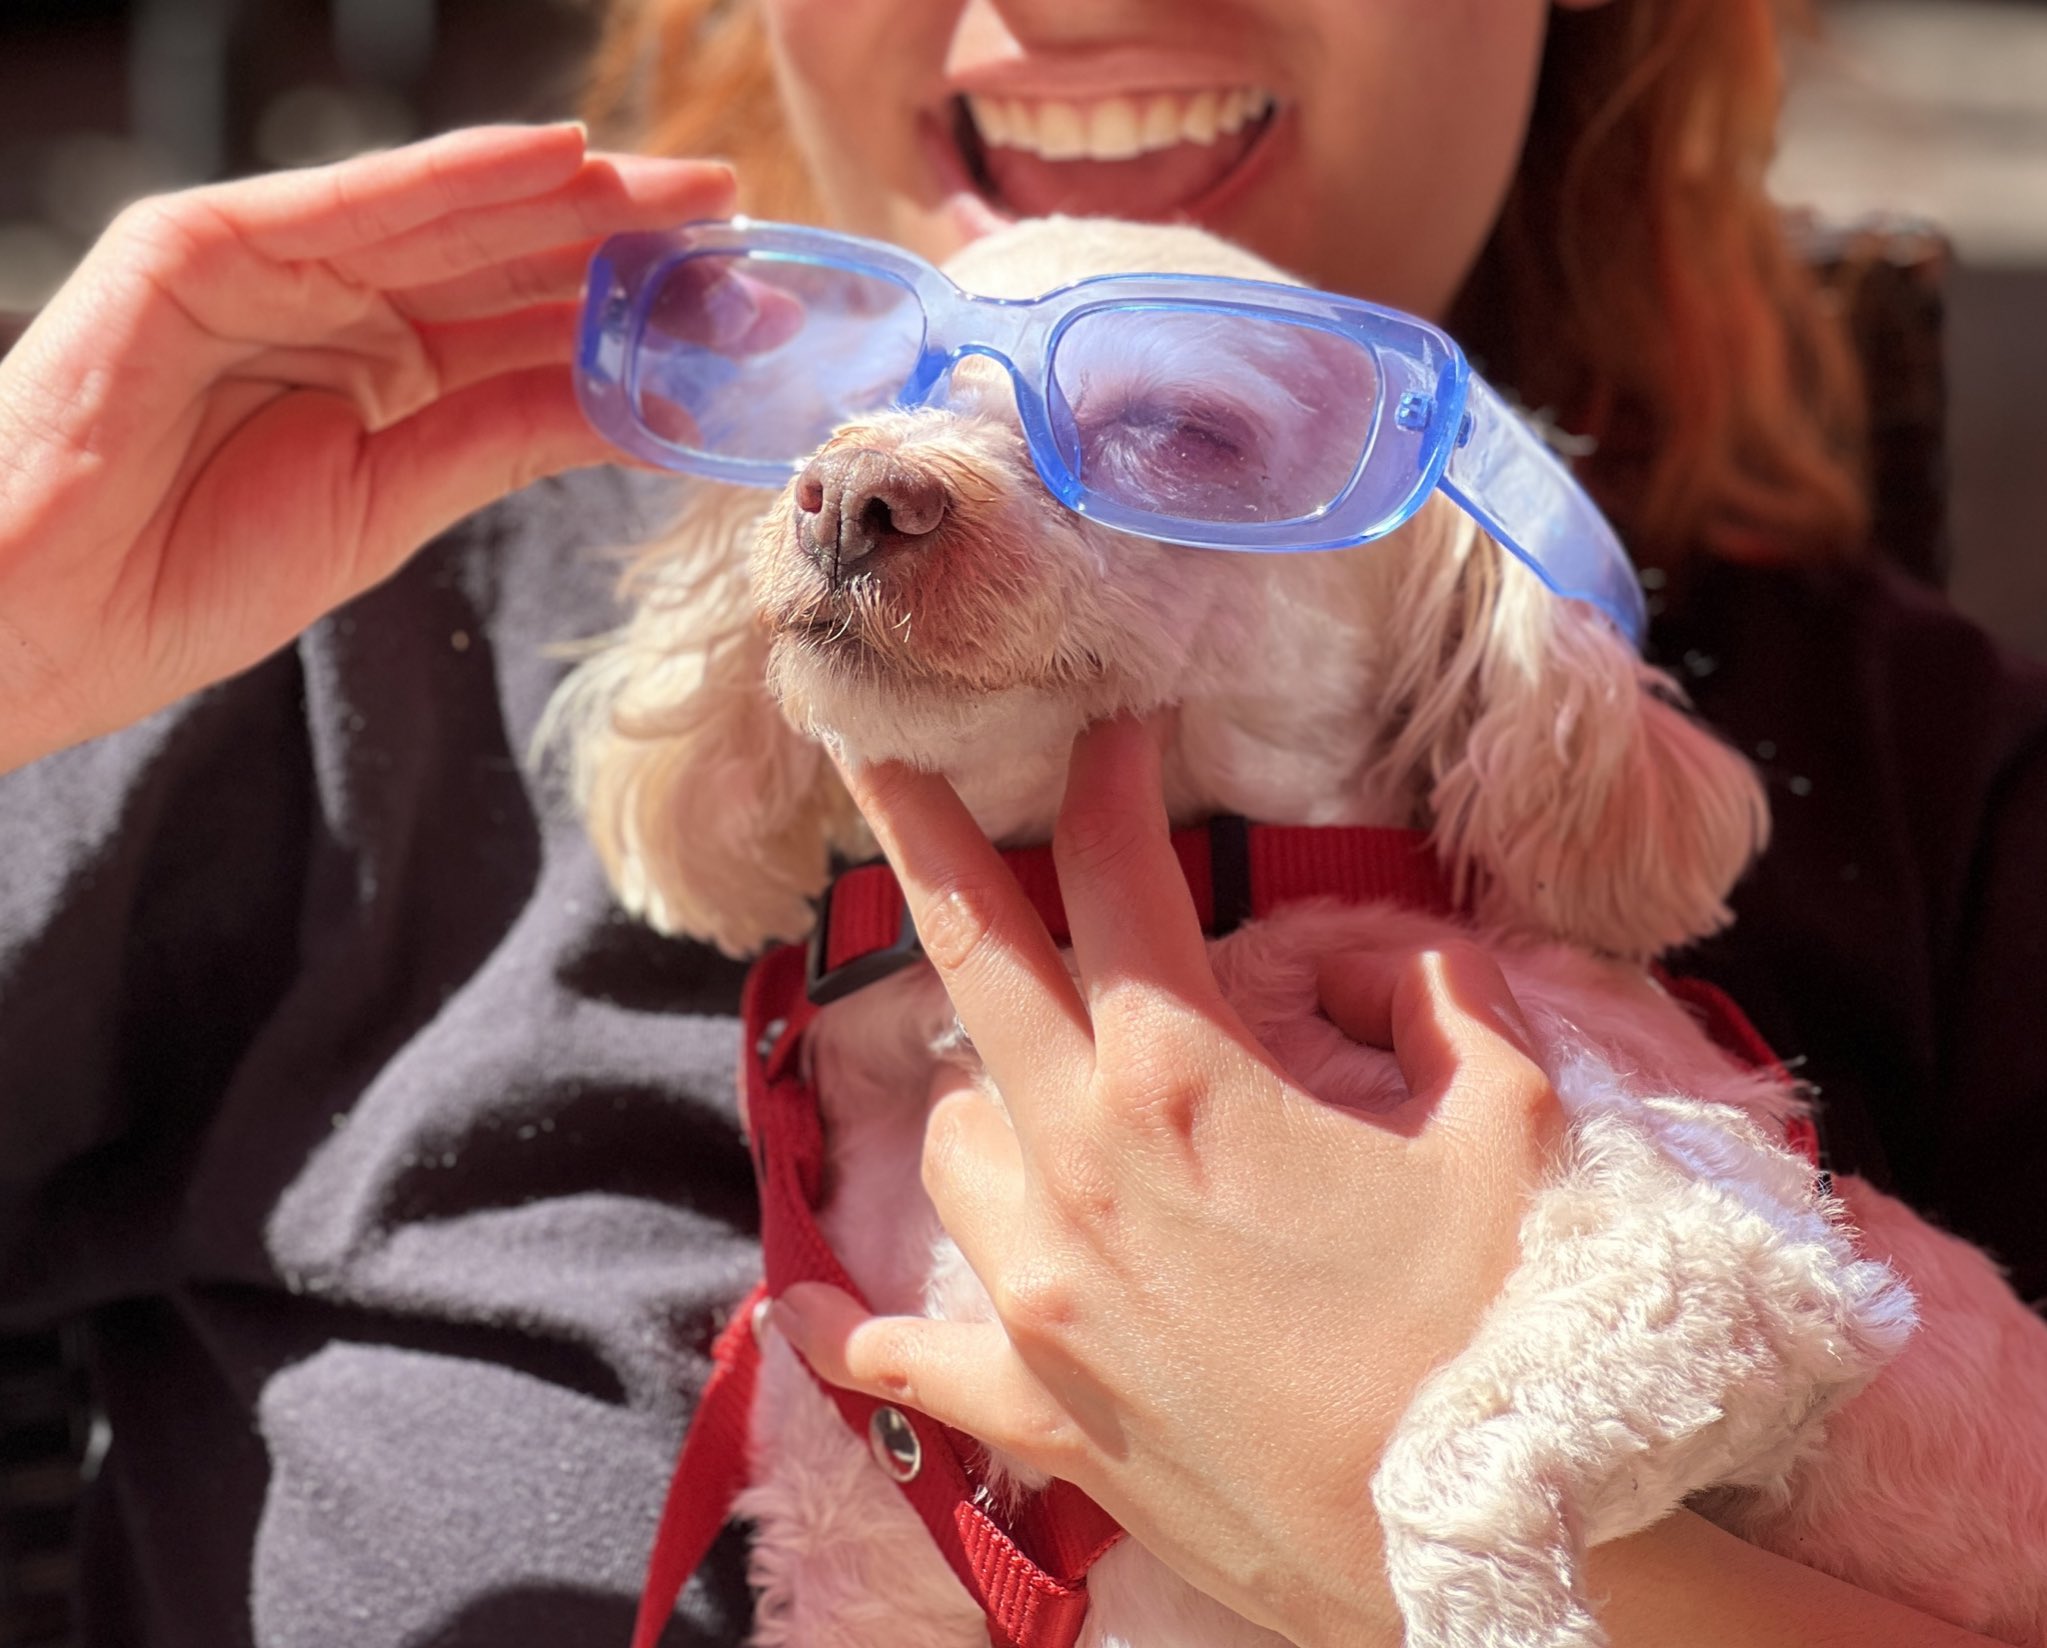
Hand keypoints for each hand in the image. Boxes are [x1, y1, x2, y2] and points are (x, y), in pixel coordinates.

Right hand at [0, 124, 731, 770]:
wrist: (45, 616)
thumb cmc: (190, 578)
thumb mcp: (393, 503)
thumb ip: (509, 436)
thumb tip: (644, 406)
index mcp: (378, 376)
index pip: (532, 329)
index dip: (639, 315)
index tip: (747, 312)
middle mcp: (336, 308)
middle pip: (510, 261)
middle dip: (631, 245)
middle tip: (747, 226)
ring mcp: (273, 267)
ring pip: (452, 221)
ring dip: (577, 198)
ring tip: (692, 191)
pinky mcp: (207, 244)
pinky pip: (359, 203)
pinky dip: (463, 177)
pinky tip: (567, 163)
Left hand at [770, 717, 1563, 1647]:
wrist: (1491, 1564)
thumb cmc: (1505, 1336)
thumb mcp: (1513, 1129)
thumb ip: (1440, 1000)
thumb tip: (1385, 954)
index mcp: (1184, 1083)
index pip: (1122, 879)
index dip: (1116, 781)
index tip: (1116, 725)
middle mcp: (1080, 1171)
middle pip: (975, 959)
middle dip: (929, 838)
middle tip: (882, 756)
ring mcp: (1042, 1298)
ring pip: (958, 1137)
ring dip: (990, 1088)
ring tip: (1047, 1087)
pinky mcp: (1042, 1415)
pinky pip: (911, 1364)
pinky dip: (865, 1332)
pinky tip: (821, 1317)